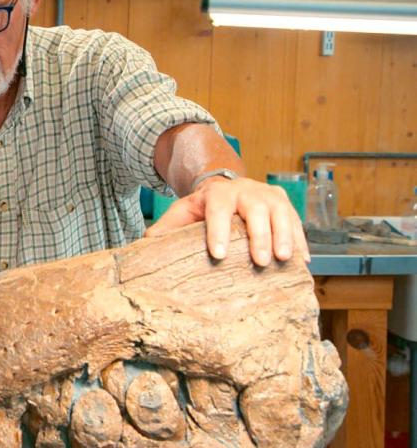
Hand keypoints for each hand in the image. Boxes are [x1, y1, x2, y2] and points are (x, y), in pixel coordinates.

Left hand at [146, 177, 309, 265]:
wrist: (226, 187)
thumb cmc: (202, 207)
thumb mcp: (182, 212)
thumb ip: (166, 227)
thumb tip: (145, 245)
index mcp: (217, 193)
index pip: (217, 210)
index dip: (218, 231)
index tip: (217, 254)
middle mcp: (245, 191)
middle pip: (255, 210)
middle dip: (258, 235)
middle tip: (260, 261)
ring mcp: (268, 195)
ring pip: (280, 212)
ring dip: (285, 236)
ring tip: (285, 259)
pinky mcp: (284, 203)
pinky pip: (295, 221)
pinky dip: (301, 240)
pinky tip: (303, 261)